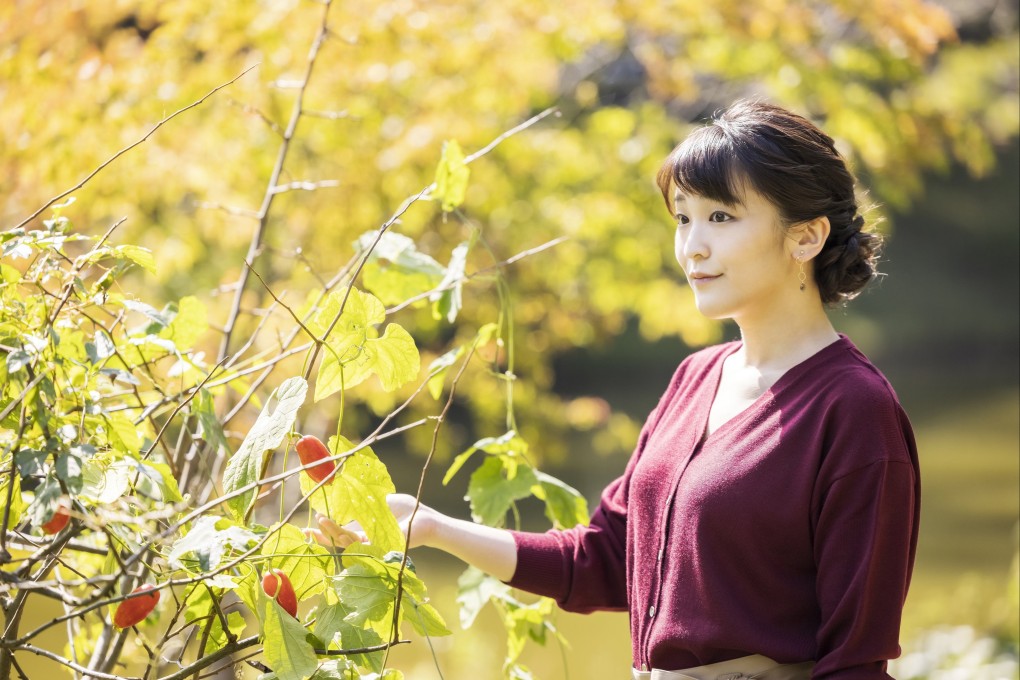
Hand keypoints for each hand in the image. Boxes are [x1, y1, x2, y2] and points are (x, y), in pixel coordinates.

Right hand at [304, 493, 439, 549]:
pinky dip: (347, 539)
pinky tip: (338, 532)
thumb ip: (360, 503)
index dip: (324, 532)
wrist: (425, 518)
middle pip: (338, 542)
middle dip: (322, 537)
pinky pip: (360, 545)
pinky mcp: (380, 548)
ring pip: (346, 544)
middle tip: (308, 530)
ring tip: (320, 523)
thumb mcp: (377, 501)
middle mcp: (365, 541)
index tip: (308, 528)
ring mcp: (372, 546)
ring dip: (332, 535)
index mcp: (363, 531)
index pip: (339, 533)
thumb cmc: (405, 509)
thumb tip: (339, 495)